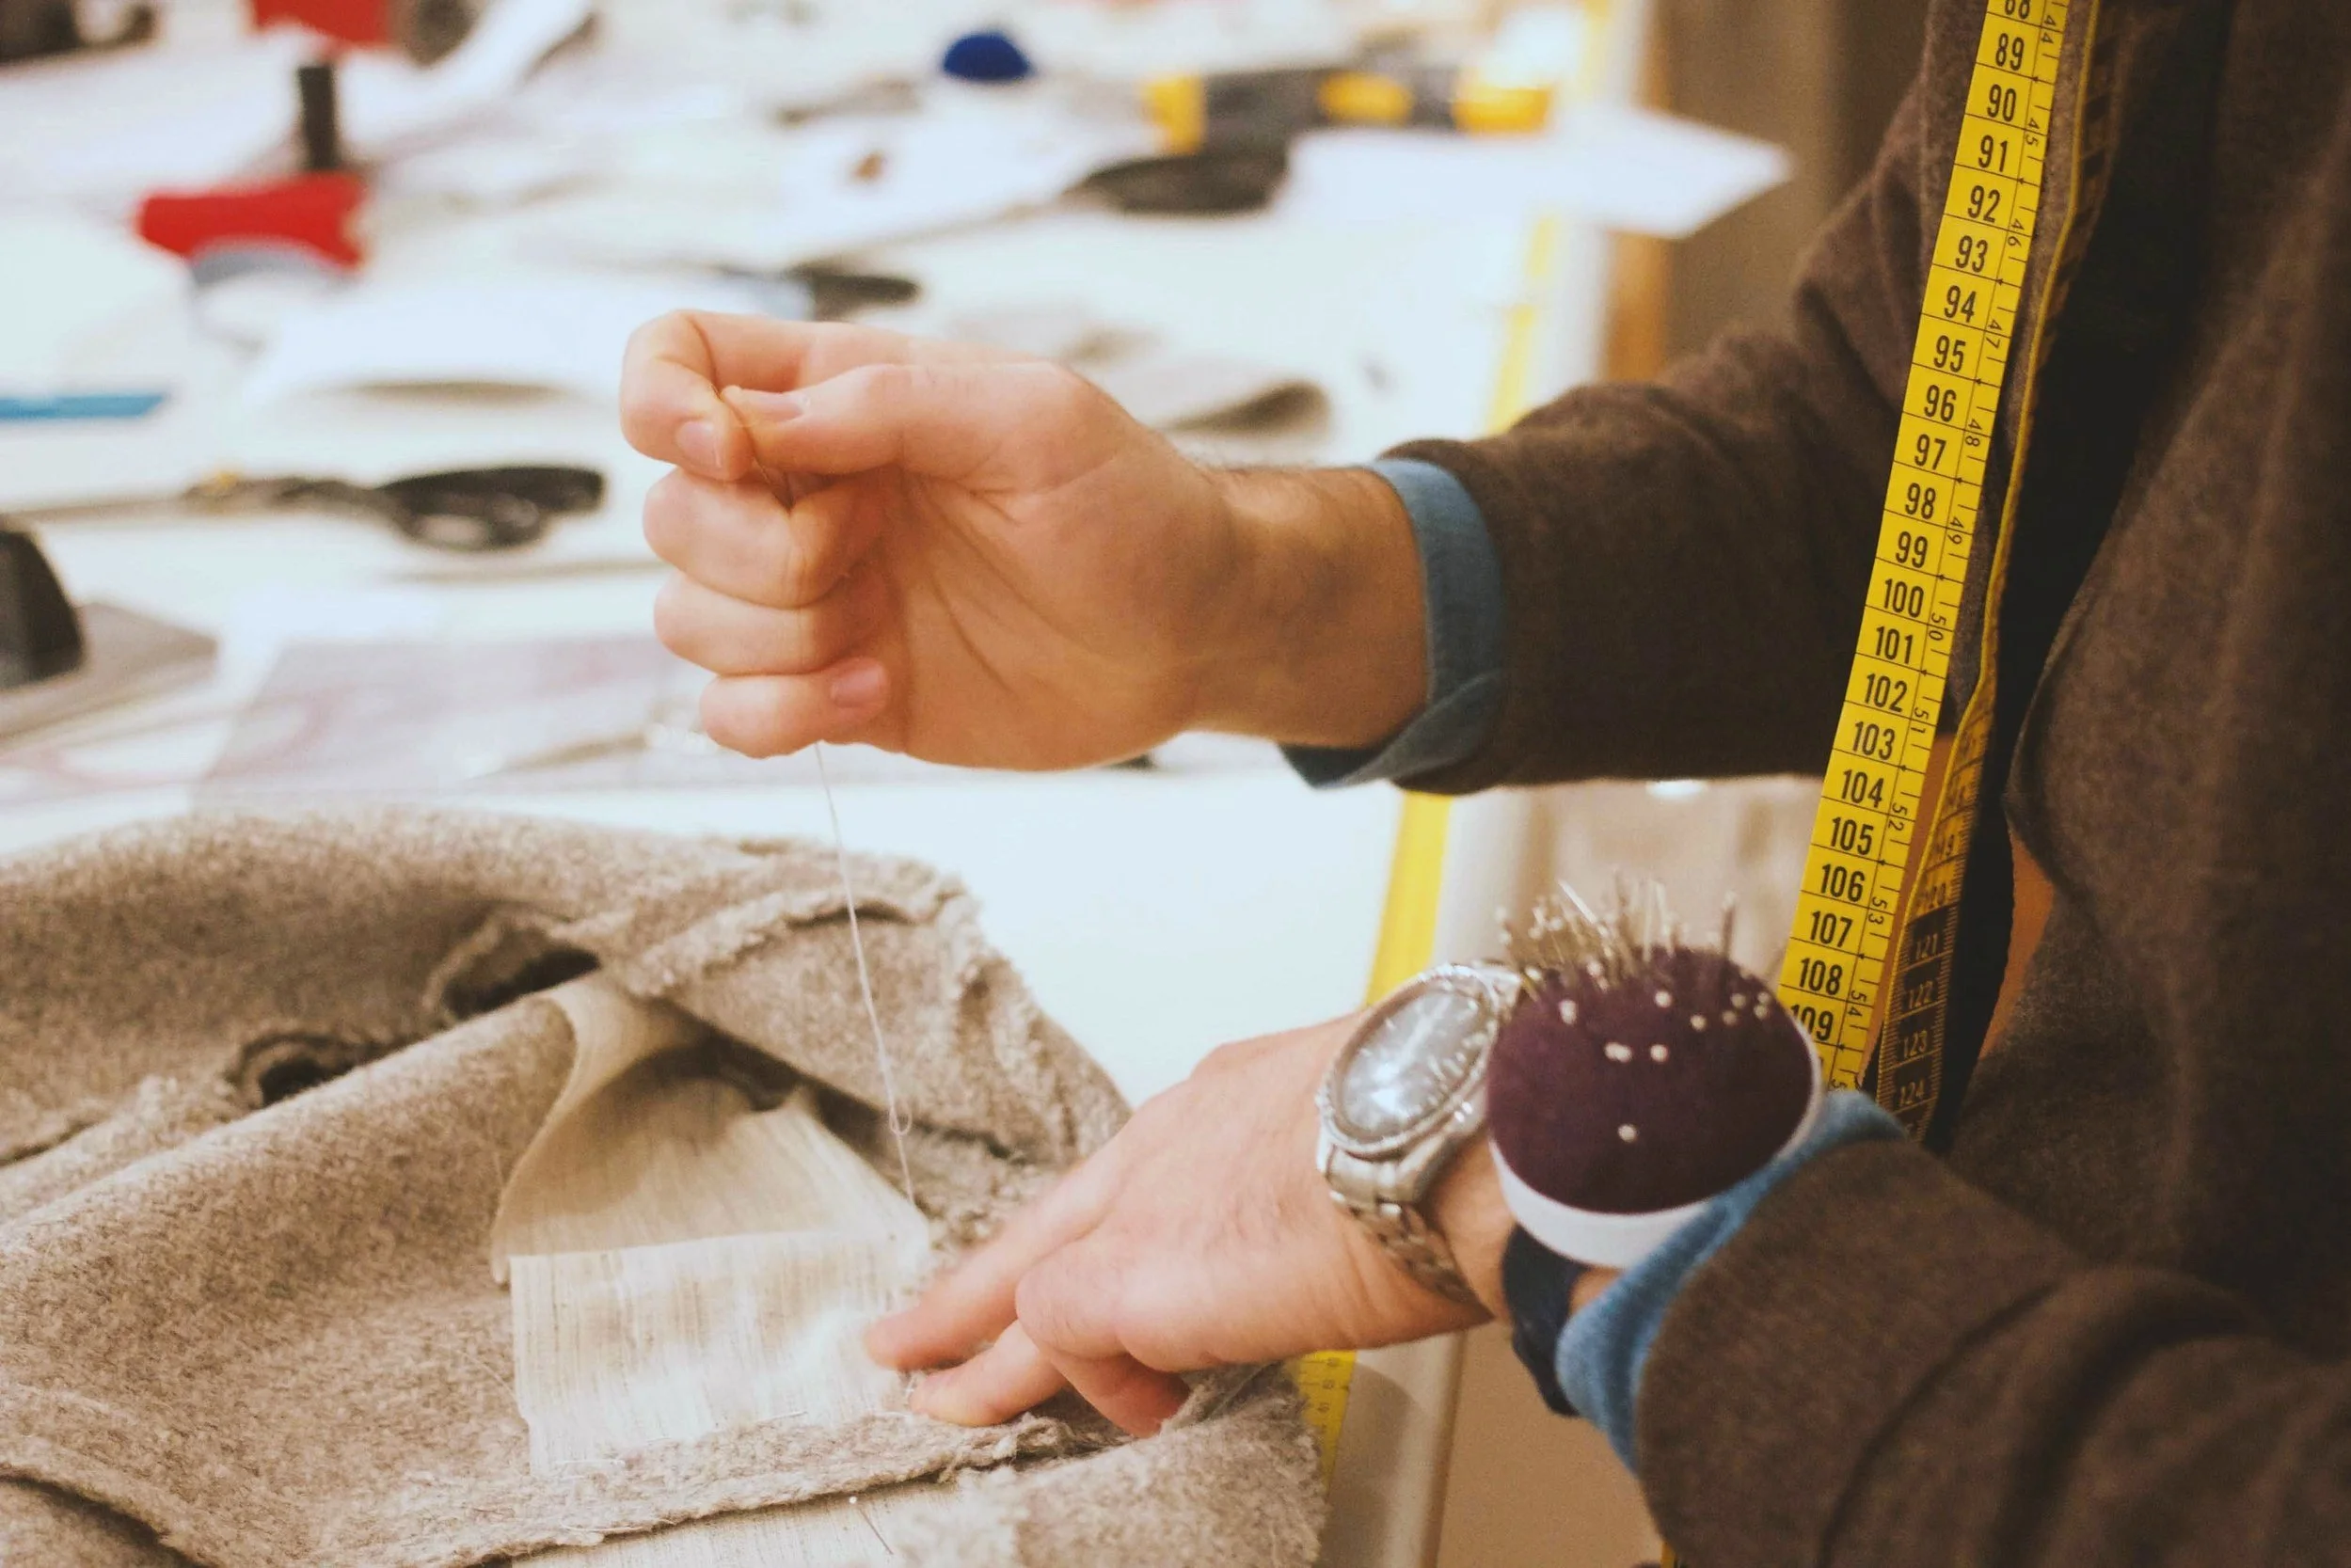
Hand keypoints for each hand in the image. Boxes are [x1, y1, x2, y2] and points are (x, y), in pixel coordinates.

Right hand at [621, 313, 1428, 767]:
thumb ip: (893, 402)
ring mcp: (814, 596)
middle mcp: (807, 492)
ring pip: (685, 617)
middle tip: (875, 548)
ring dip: (776, 636)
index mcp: (839, 397)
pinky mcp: (832, 688)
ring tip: (885, 633)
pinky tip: (875, 694)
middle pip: (670, 513)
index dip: (661, 401)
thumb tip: (757, 424)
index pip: (678, 358)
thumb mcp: (1035, 418)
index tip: (732, 454)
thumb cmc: (1131, 503)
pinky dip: (778, 715)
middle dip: (759, 551)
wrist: (1190, 631)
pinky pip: (725, 713)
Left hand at [864, 1015, 1506, 1435]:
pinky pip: (1063, 1344)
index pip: (1143, 1170)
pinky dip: (1097, 1387)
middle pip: (1052, 1220)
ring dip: (979, 1348)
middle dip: (985, 1277)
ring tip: (935, 1392)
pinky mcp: (1120, 1281)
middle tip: (926, 1320)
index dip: (1111, 1217)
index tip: (1100, 1244)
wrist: (1448, 1124)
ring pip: (1022, 1283)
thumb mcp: (1388, 1128)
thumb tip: (1386, 1220)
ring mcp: (1138, 1206)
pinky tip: (1137, 1411)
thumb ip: (1348, 1177)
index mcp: (1236, 1099)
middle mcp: (1171, 1138)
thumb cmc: (1453, 1118)